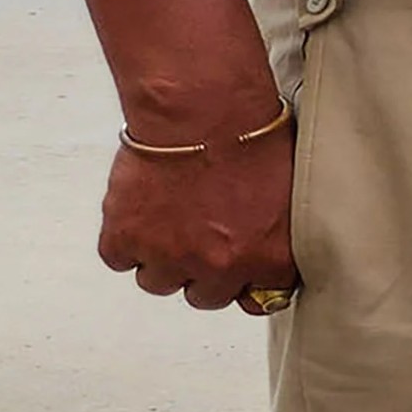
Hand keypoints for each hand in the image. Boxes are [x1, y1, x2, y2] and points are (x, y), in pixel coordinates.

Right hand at [99, 104, 298, 312]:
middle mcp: (219, 267)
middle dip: (204, 270)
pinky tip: (142, 212)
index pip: (260, 300)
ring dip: (163, 258)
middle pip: (206, 296)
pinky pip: (119, 259)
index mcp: (268, 257)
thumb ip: (281, 232)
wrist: (204, 112)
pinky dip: (126, 240)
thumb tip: (271, 247)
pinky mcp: (126, 240)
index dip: (246, 279)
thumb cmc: (252, 136)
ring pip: (159, 281)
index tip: (240, 268)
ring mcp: (170, 257)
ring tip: (171, 219)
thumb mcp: (292, 190)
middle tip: (202, 237)